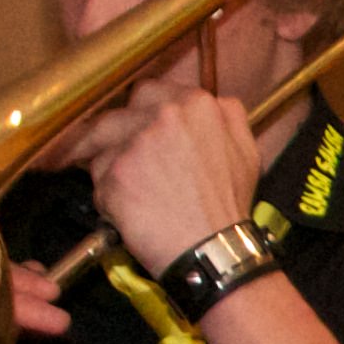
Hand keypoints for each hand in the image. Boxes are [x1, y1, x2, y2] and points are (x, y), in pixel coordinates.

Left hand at [86, 73, 266, 279]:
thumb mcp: (247, 151)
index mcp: (198, 104)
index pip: (149, 93)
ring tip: (133, 196)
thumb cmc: (228, 207)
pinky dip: (108, 198)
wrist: (214, 251)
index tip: (135, 131)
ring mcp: (137, 141)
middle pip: (117, 114)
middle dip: (114, 136)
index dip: (140, 116)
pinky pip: (96, 179)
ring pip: (102, 146)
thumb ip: (228, 116)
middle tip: (121, 161)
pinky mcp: (115, 171)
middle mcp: (165, 114)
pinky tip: (130, 213)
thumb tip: (214, 101)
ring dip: (110, 169)